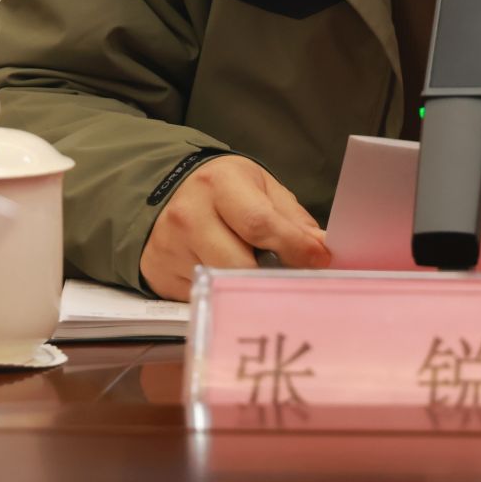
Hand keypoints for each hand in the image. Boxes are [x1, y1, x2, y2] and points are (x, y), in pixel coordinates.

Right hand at [139, 155, 330, 299]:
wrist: (165, 191)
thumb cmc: (222, 189)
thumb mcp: (259, 187)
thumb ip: (291, 218)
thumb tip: (320, 249)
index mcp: (219, 184)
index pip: (259, 223)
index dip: (294, 246)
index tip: (319, 260)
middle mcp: (189, 215)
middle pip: (239, 264)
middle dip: (274, 277)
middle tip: (296, 281)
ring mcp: (170, 248)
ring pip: (222, 285)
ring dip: (250, 289)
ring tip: (265, 282)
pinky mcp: (160, 274)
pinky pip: (204, 296)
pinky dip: (225, 295)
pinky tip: (233, 284)